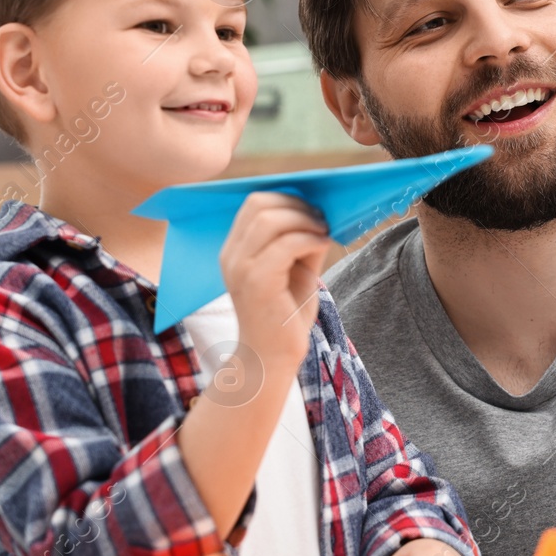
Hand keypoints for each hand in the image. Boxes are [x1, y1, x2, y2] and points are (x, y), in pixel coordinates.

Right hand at [219, 192, 331, 368]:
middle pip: (259, 204)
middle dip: (296, 205)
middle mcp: (232, 255)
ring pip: (271, 219)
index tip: (312, 211)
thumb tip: (320, 212)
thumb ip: (302, 240)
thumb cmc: (285, 315)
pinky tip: (323, 244)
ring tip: (323, 232)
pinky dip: (309, 238)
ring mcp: (241, 268)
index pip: (254, 203)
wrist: (272, 357)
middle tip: (321, 219)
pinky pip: (286, 244)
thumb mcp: (296, 269)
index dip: (286, 198)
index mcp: (236, 250)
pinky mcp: (257, 282)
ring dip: (304, 220)